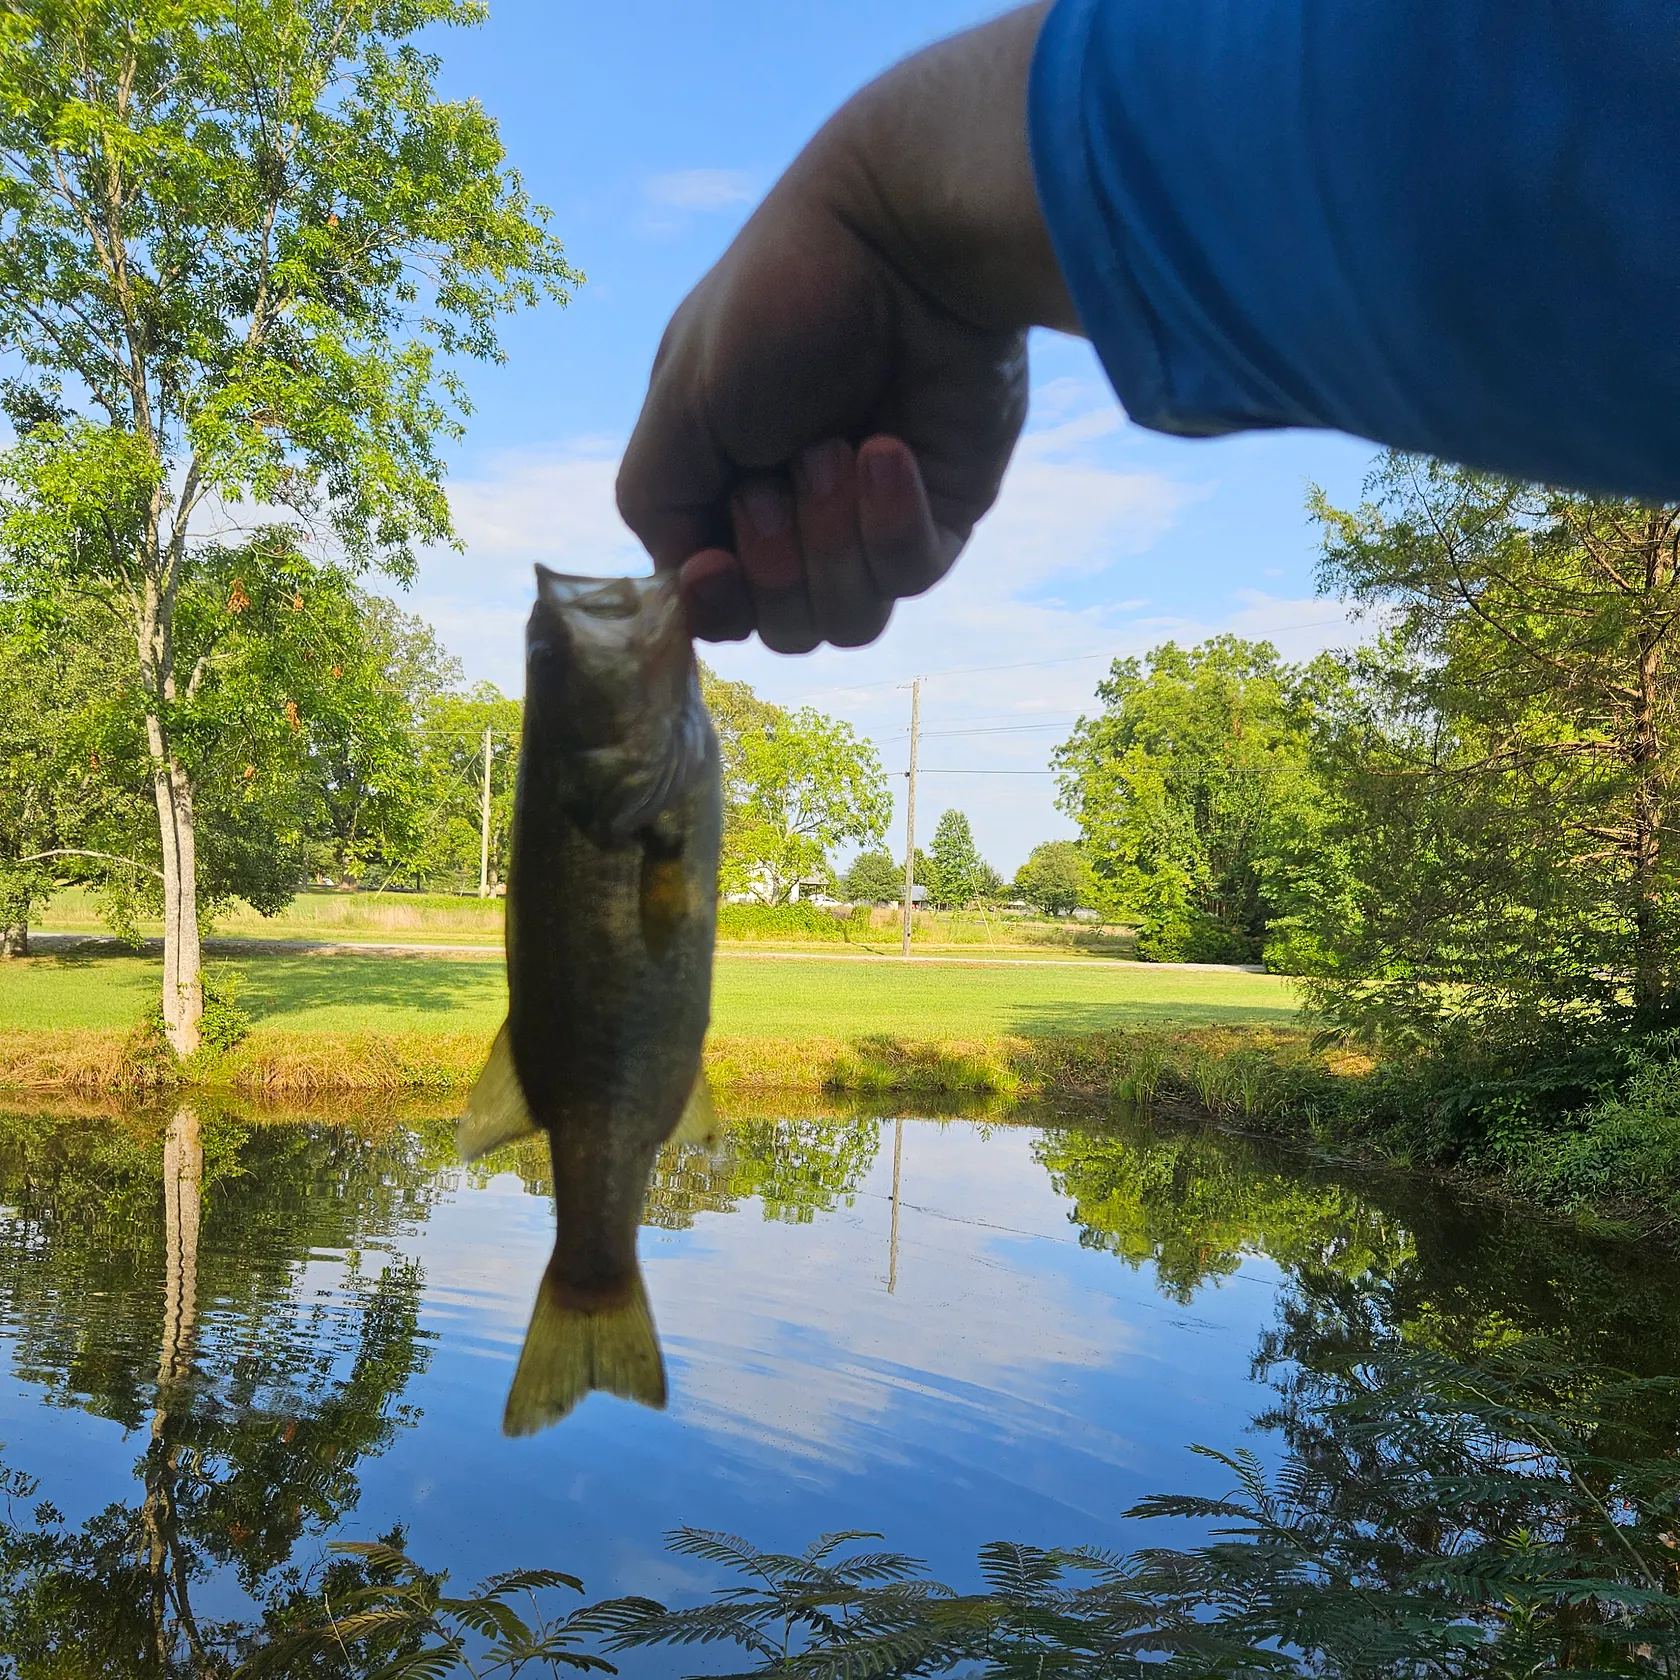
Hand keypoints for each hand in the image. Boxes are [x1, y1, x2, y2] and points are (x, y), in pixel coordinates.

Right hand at [615, 2, 1078, 652]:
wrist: (901, 238)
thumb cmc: (778, 303)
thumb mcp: (679, 401)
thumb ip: (658, 503)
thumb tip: (684, 587)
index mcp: (723, 486)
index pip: (717, 604)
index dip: (717, 605)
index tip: (714, 563)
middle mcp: (797, 514)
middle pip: (783, 628)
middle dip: (777, 564)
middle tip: (781, 472)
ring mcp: (871, 518)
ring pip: (847, 620)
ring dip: (831, 542)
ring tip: (839, 446)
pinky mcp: (942, 513)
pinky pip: (909, 575)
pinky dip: (891, 521)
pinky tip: (889, 449)